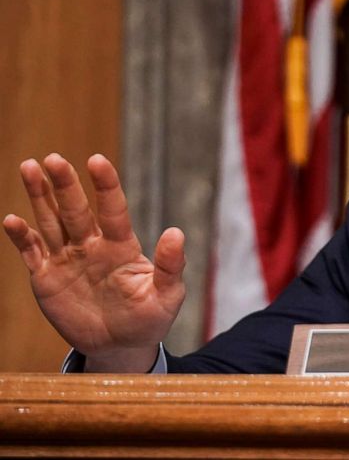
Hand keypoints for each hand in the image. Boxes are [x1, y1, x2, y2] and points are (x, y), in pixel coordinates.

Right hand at [3, 154, 185, 371]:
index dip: (106, 185)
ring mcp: (68, 258)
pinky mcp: (47, 277)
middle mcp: (92, 245)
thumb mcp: (167, 296)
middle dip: (65, 184)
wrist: (120, 346)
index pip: (113, 210)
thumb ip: (170, 266)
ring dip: (40, 196)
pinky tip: (12, 220)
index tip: (97, 160)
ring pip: (51, 221)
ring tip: (29, 167)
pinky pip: (32, 252)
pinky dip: (21, 237)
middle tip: (53, 159)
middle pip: (76, 209)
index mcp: (122, 246)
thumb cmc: (149, 318)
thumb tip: (176, 233)